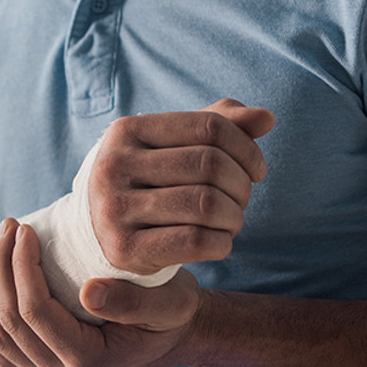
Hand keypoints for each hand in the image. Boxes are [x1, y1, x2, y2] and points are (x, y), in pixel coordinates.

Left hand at [0, 218, 203, 366]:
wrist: (179, 335)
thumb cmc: (175, 311)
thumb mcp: (168, 301)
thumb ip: (131, 301)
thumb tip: (88, 292)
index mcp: (90, 365)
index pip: (36, 312)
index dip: (21, 266)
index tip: (25, 228)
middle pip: (11, 323)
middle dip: (0, 269)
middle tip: (7, 227)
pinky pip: (3, 353)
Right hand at [88, 98, 273, 273]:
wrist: (101, 234)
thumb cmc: (151, 182)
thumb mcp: (175, 146)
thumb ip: (220, 125)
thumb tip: (265, 118)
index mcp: (125, 130)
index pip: (209, 126)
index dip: (246, 148)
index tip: (256, 169)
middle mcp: (113, 166)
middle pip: (210, 165)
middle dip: (242, 185)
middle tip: (242, 200)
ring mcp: (113, 209)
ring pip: (206, 204)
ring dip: (235, 216)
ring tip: (231, 221)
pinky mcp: (123, 248)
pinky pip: (195, 241)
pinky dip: (221, 243)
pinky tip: (219, 243)